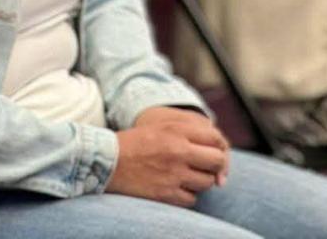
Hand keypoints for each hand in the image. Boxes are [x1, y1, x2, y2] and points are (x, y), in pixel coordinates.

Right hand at [106, 109, 229, 205]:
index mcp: (179, 131)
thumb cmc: (136, 142)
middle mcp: (179, 151)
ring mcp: (173, 174)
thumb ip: (191, 132)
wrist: (106, 161)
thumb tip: (219, 147)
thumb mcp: (164, 127)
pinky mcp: (165, 193)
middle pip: (217, 161)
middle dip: (216, 166)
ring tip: (188, 178)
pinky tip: (177, 189)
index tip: (214, 154)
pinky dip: (188, 195)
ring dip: (202, 182)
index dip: (219, 147)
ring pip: (206, 182)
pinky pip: (191, 199)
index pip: (216, 138)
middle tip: (206, 169)